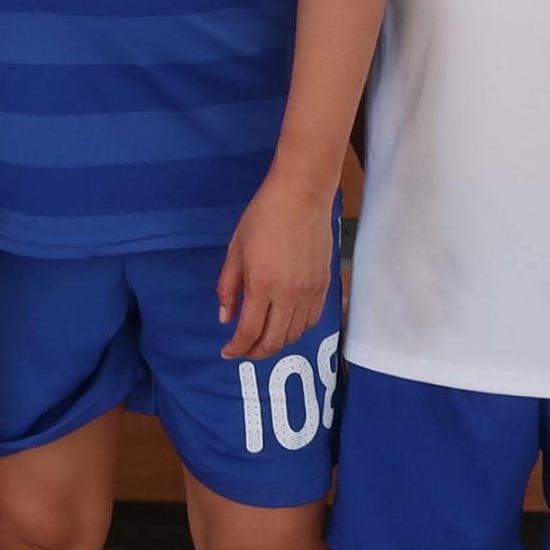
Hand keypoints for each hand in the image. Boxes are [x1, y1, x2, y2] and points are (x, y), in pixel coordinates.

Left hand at [216, 177, 332, 360]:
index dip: (236, 348)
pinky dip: (297, 330)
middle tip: (244, 352)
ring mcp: (310, 291)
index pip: (249, 331)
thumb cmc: (262, 218)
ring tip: (263, 340)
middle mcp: (288, 295)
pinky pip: (312, 320)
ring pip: (295, 334)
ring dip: (277, 343)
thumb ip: (228, 288)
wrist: (301, 197)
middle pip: (274, 341)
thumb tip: (225, 319)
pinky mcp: (324, 285)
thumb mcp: (235, 251)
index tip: (227, 352)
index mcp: (261, 285)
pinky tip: (286, 325)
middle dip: (256, 352)